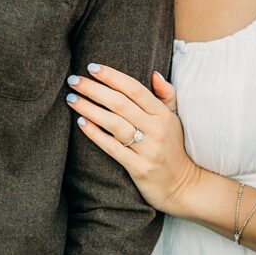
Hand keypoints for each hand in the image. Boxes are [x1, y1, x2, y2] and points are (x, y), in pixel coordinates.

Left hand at [65, 64, 202, 216]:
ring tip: (71, 98)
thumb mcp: (174, 120)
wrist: (184, 187)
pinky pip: (113, 148)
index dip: (112, 76)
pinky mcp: (139, 168)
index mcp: (163, 115)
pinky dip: (95, 134)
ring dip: (89, 108)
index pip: (135, 89)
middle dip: (94, 89)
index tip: (91, 67)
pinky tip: (80, 123)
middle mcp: (156, 130)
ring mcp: (148, 150)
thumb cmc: (172, 148)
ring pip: (114, 123)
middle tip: (73, 80)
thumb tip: (154, 73)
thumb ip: (166, 95)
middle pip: (120, 103)